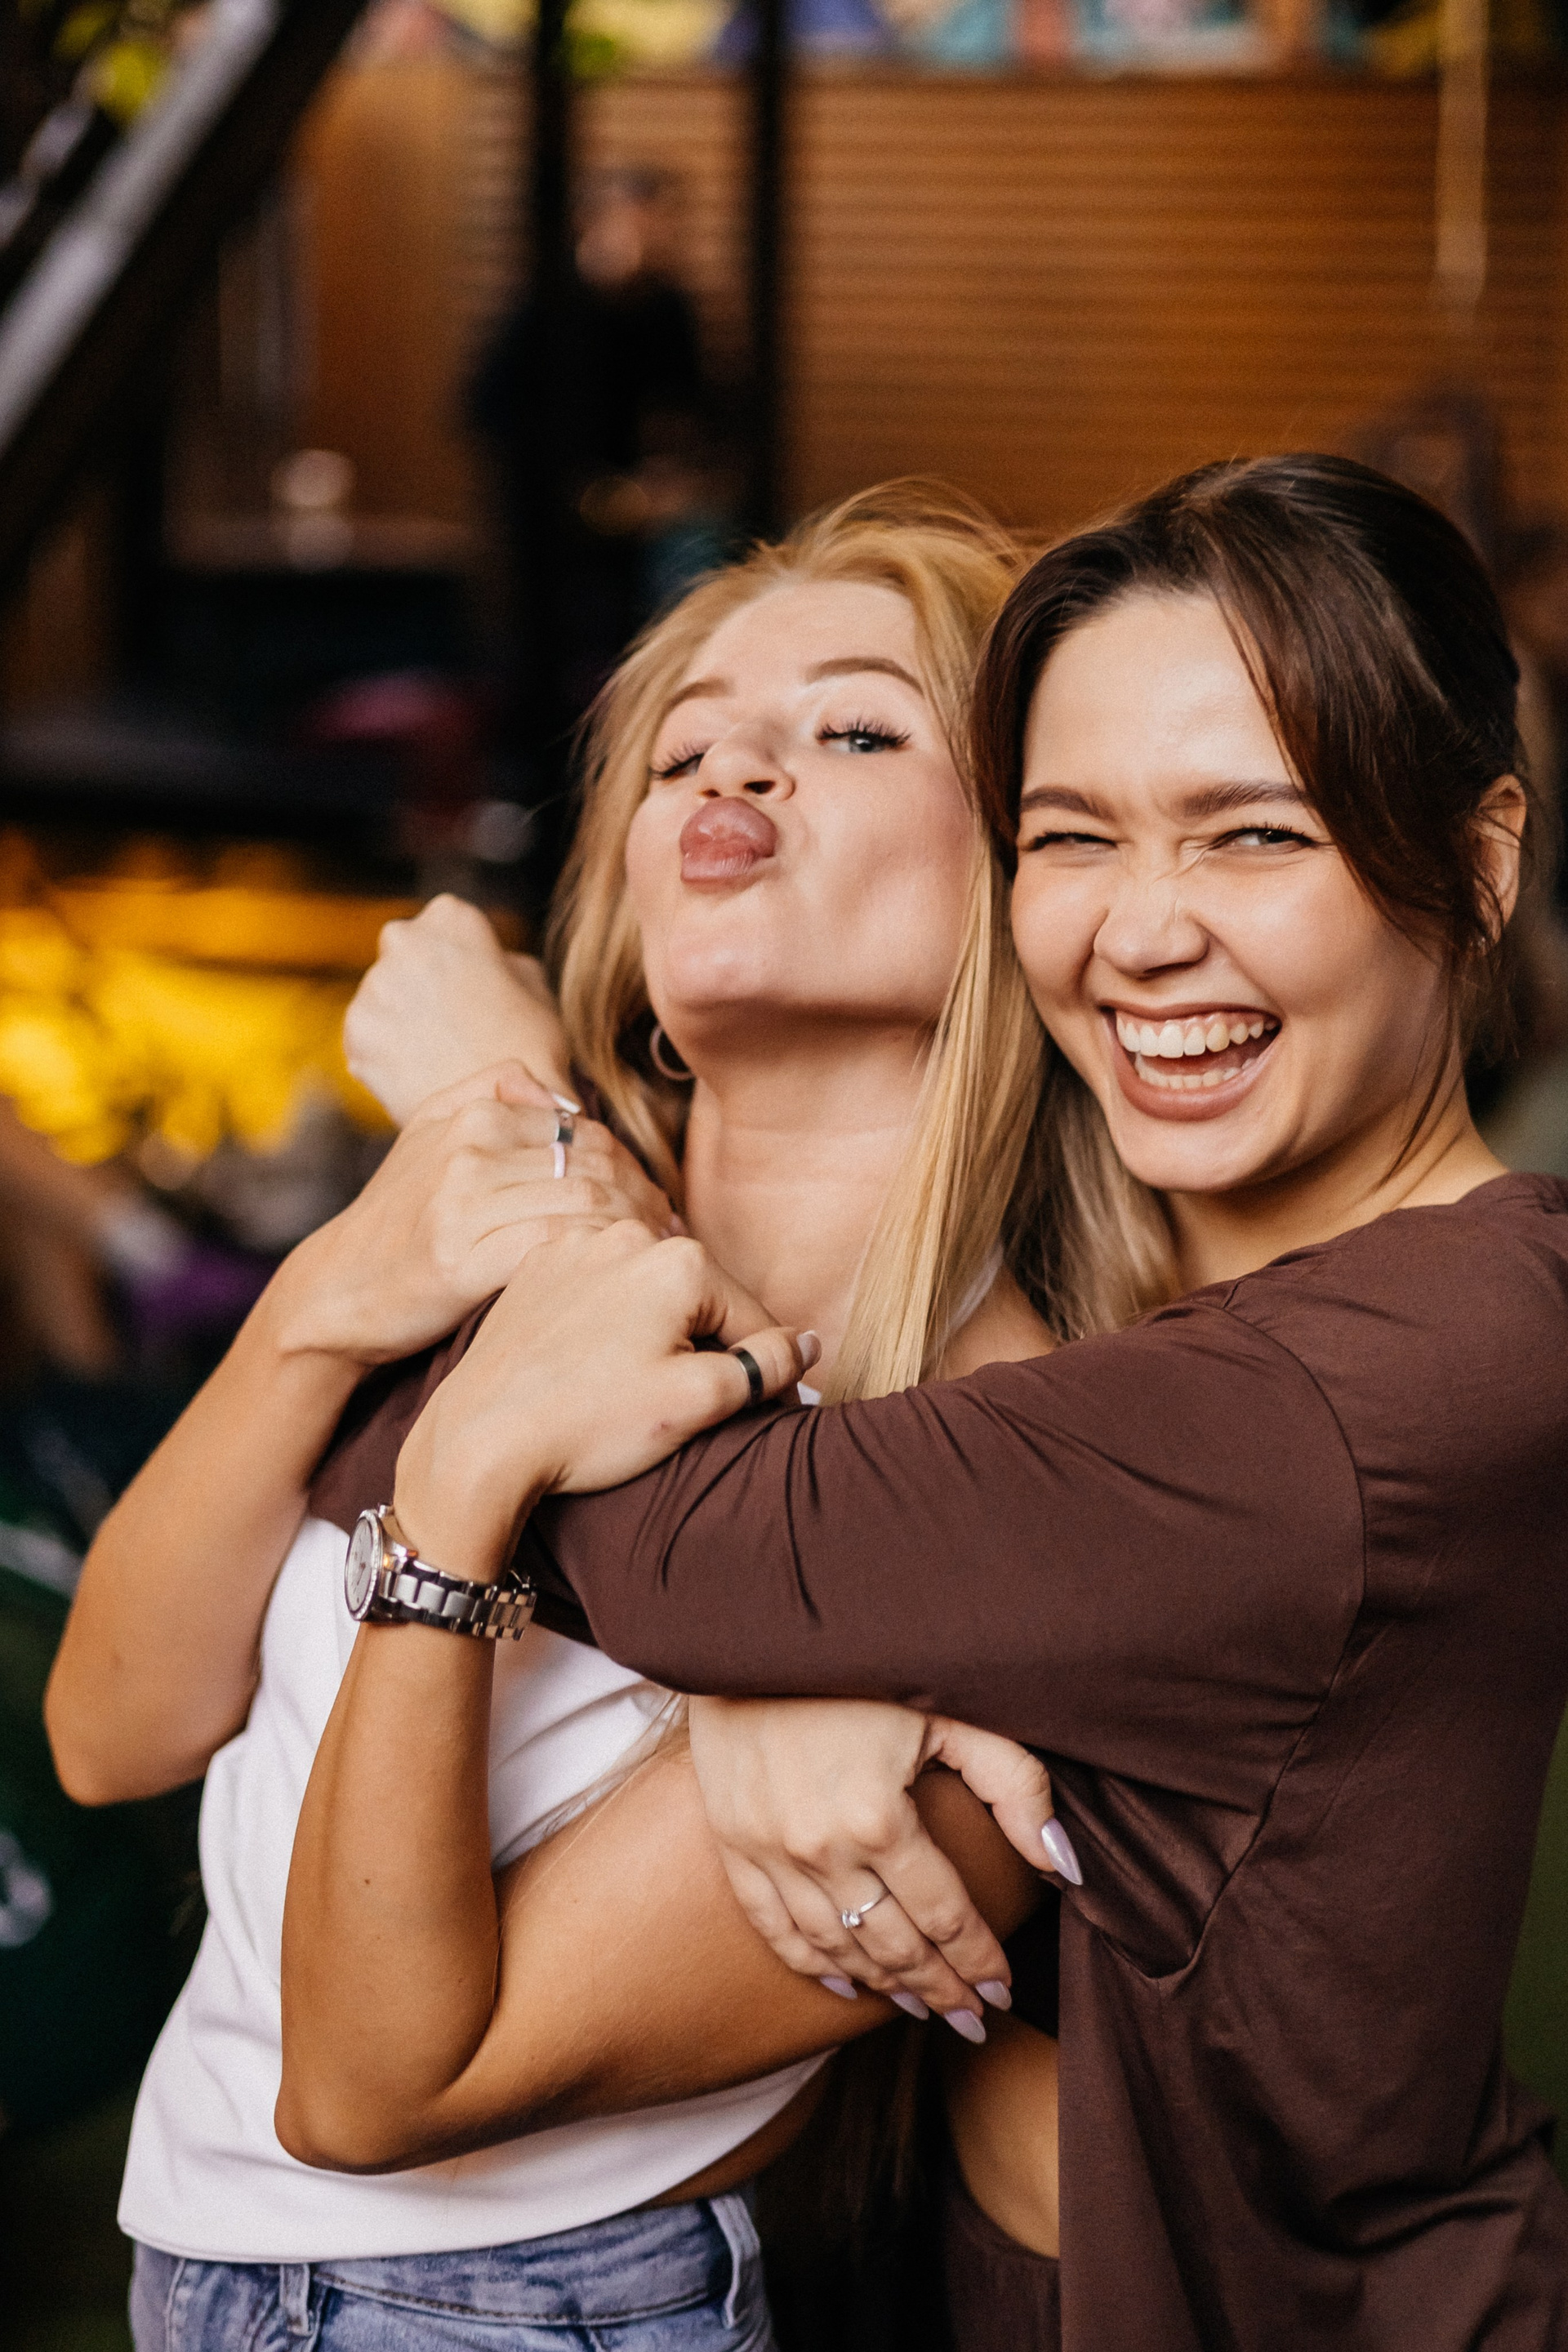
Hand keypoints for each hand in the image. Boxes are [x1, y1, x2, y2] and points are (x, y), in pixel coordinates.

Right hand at [268, 1065, 678, 1368]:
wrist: (338, 1291)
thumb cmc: (397, 1220)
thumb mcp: (428, 1133)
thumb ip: (490, 1091)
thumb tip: (561, 1095)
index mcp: (474, 1113)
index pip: (586, 1132)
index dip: (633, 1169)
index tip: (658, 1206)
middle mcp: (471, 1148)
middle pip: (595, 1165)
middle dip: (645, 1201)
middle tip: (671, 1236)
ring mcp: (464, 1202)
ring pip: (585, 1203)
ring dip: (632, 1232)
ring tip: (653, 1260)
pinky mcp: (463, 1259)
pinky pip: (555, 1246)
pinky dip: (595, 1259)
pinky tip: (613, 1280)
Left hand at [346, 894, 573, 1124]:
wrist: (507, 1112)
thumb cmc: (532, 1050)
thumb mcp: (537, 988)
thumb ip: (502, 961)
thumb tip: (490, 964)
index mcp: (449, 918)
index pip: (443, 925)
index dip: (460, 960)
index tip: (473, 989)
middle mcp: (402, 942)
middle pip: (404, 958)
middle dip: (421, 984)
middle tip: (452, 1025)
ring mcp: (372, 990)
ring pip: (382, 1001)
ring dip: (401, 1021)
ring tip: (440, 1056)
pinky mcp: (355, 1037)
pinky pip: (368, 1042)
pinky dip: (387, 1058)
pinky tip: (421, 1075)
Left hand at [392, 1223, 815, 1581]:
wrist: (478, 1440)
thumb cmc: (589, 1425)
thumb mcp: (698, 1402)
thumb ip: (767, 1365)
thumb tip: (806, 1342)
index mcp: (679, 1260)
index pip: (753, 1315)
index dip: (760, 1368)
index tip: (748, 1408)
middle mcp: (627, 1234)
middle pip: (699, 1294)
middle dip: (703, 1343)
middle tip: (678, 1403)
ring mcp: (575, 1246)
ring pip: (646, 1289)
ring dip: (654, 1329)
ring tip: (629, 1387)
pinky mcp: (534, 1268)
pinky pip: (596, 1289)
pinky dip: (606, 1321)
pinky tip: (589, 1366)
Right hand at [688, 1695, 1079, 2031]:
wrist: (758, 1625)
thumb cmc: (864, 1661)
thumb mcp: (952, 1709)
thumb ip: (1015, 1786)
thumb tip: (1064, 1864)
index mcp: (878, 1817)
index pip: (944, 1916)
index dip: (979, 1960)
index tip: (1003, 1990)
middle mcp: (819, 1848)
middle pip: (893, 1944)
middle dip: (941, 1987)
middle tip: (973, 2018)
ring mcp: (767, 1850)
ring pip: (836, 1946)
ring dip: (884, 1985)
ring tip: (924, 2007)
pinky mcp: (731, 1840)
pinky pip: (772, 1925)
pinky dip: (811, 1961)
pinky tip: (845, 1981)